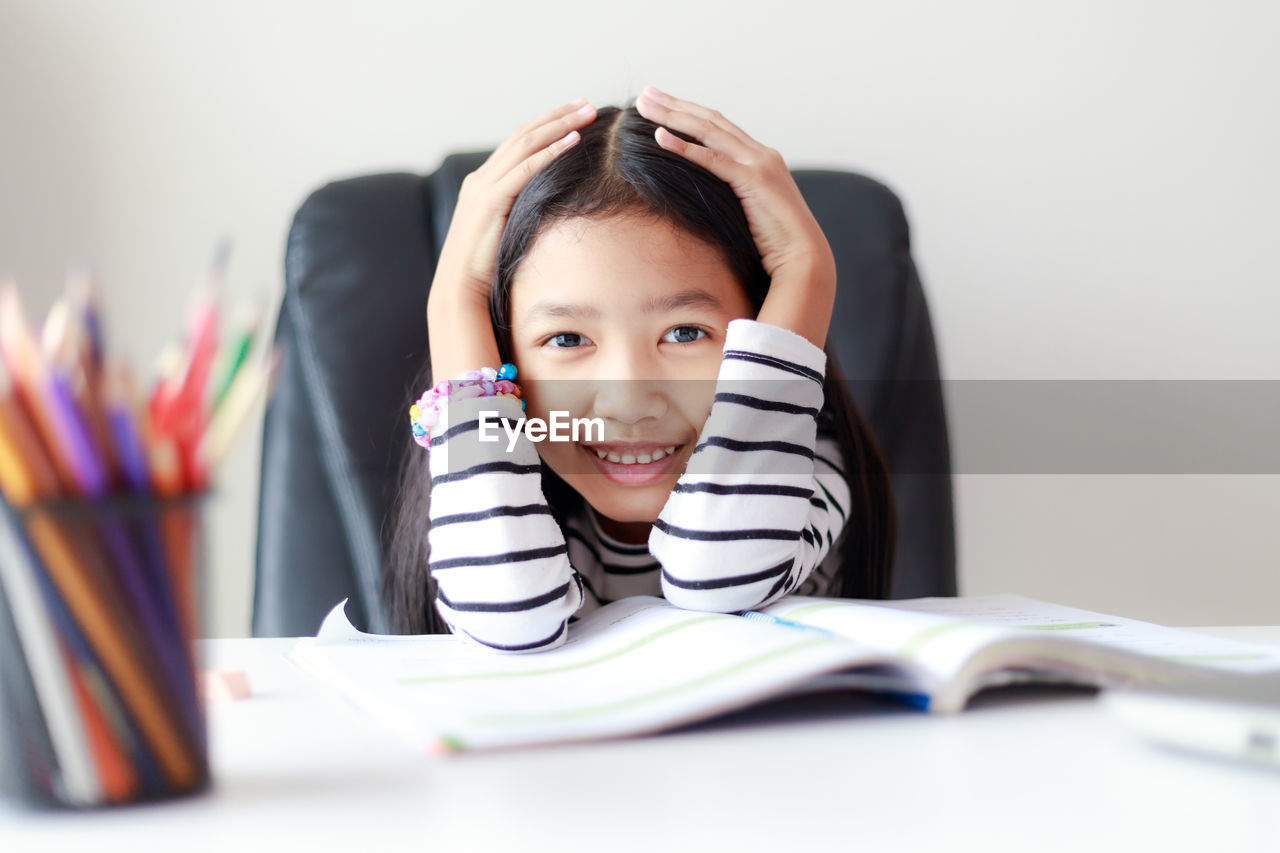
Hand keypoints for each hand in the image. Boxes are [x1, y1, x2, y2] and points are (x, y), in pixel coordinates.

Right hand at [427, 98, 597, 379]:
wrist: (458, 293)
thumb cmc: (484, 274)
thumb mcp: (504, 239)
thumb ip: (520, 222)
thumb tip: (549, 222)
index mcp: (483, 186)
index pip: (518, 145)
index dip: (546, 127)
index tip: (574, 116)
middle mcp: (481, 179)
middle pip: (523, 135)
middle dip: (556, 116)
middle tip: (587, 103)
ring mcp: (483, 187)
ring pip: (525, 143)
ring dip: (558, 125)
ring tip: (586, 112)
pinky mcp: (490, 200)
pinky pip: (525, 167)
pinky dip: (550, 150)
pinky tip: (573, 140)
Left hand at [634, 86, 836, 347]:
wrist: (803, 258)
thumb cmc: (775, 244)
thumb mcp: (750, 212)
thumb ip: (733, 197)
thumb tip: (706, 200)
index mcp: (761, 159)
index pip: (719, 127)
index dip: (689, 113)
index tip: (661, 104)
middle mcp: (761, 154)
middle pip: (711, 120)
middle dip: (675, 105)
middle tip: (645, 94)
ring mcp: (759, 164)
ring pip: (709, 131)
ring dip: (674, 117)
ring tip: (645, 107)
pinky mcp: (754, 180)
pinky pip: (712, 160)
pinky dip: (685, 148)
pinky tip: (660, 138)